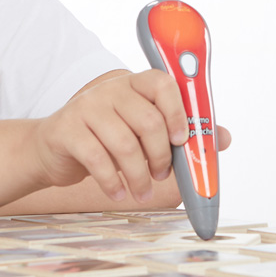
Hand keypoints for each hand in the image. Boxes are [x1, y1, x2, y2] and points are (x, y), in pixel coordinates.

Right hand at [31, 69, 189, 202]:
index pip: (161, 83)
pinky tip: (117, 193)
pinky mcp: (66, 130)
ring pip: (124, 144)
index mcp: (133, 85)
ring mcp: (85, 107)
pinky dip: (112, 182)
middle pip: (147, 120)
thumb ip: (179, 131)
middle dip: (160, 155)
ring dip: (138, 175)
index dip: (177, 111)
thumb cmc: (104, 139)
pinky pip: (97, 159)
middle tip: (161, 175)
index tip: (181, 139)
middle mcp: (110, 90)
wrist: (52, 148)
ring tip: (141, 190)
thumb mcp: (140, 132)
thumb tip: (223, 137)